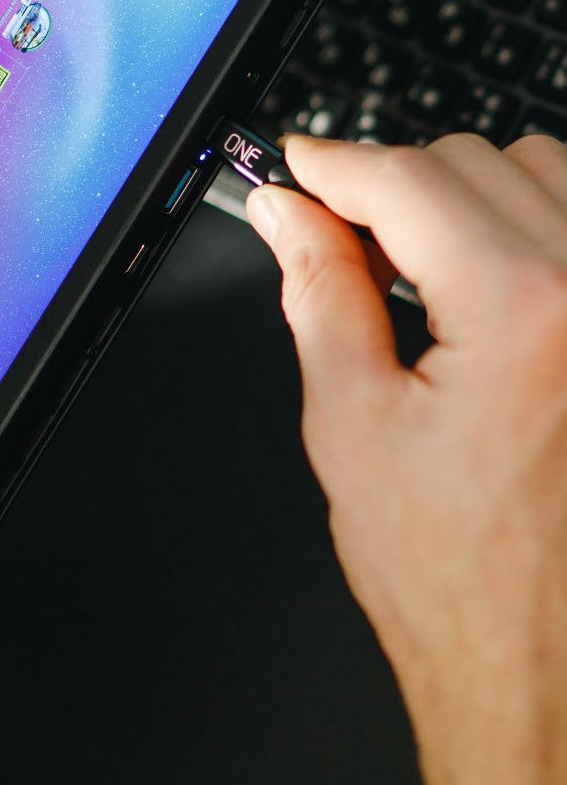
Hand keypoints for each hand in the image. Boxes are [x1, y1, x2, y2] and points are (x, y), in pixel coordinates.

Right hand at [246, 133, 566, 784]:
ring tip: (423, 272)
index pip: (405, 177)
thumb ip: (319, 291)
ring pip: (539, 171)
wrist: (545, 671)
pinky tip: (490, 287)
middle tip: (339, 237)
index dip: (330, 162)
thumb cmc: (460, 581)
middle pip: (470, 159)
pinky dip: (528, 226)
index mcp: (524, 314)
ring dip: (465, 198)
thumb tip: (289, 215)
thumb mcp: (353, 423)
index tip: (296, 164)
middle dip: (389, 186)